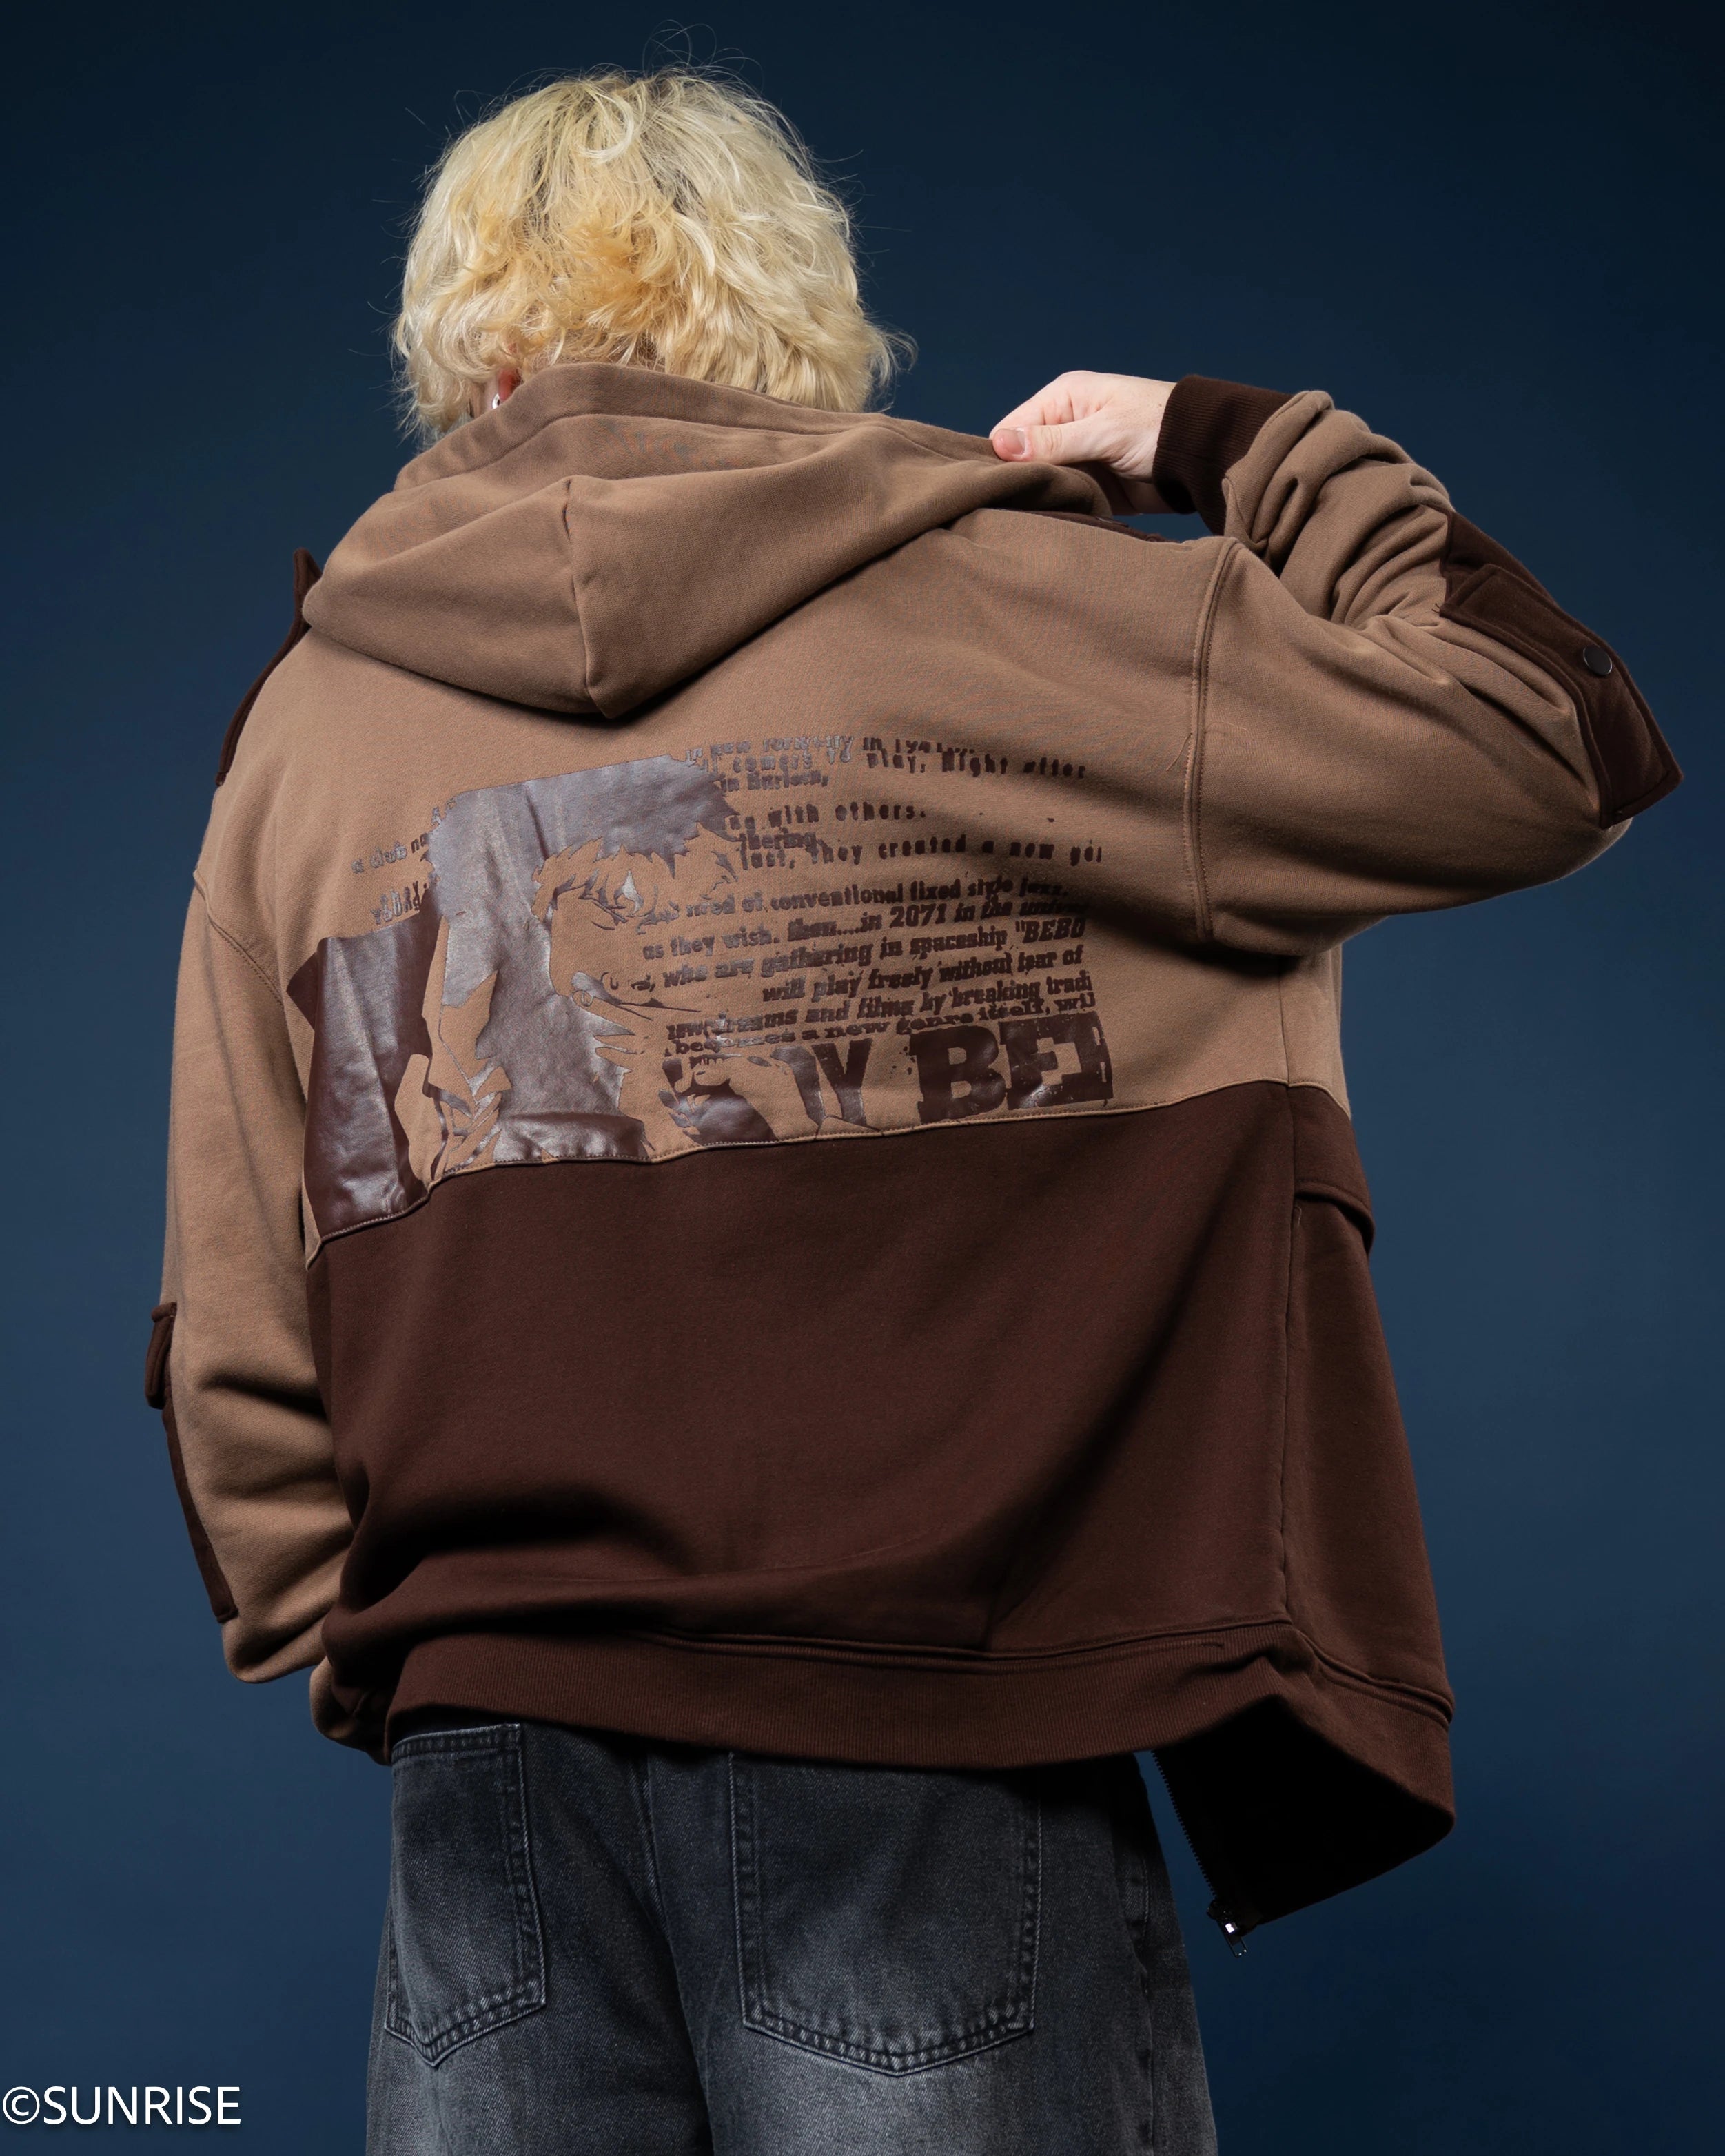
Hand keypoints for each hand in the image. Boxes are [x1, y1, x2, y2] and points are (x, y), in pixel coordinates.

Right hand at [990, 371, 1176, 513]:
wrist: (1202, 456)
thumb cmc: (1157, 429)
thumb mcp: (1103, 432)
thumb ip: (1053, 442)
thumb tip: (999, 445)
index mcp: (1062, 399)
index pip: (1010, 430)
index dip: (1001, 459)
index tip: (1000, 487)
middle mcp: (1065, 426)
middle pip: (1022, 460)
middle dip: (1021, 482)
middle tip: (1015, 508)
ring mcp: (1079, 458)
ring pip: (1041, 483)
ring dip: (1041, 500)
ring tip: (1035, 518)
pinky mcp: (1093, 485)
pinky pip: (1064, 500)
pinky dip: (1060, 511)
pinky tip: (1053, 523)